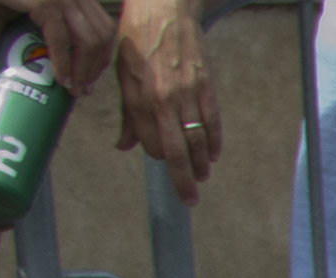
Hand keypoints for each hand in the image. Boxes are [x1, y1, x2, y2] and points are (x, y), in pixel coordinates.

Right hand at [9, 0, 111, 100]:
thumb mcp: (1, 14)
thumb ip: (3, 34)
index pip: (103, 28)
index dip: (101, 57)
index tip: (90, 79)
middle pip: (102, 36)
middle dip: (95, 67)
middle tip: (82, 90)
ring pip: (89, 41)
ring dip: (83, 70)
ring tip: (71, 88)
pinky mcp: (46, 1)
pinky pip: (61, 39)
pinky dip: (63, 63)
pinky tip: (60, 79)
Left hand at [110, 0, 220, 199]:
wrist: (163, 7)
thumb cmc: (136, 35)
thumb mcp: (122, 71)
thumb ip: (127, 112)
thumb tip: (123, 144)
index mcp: (140, 96)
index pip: (150, 142)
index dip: (153, 153)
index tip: (157, 155)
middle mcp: (164, 100)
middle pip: (177, 152)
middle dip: (183, 180)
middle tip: (189, 199)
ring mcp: (188, 95)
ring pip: (197, 141)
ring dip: (200, 164)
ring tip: (201, 178)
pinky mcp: (206, 87)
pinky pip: (212, 123)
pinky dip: (213, 142)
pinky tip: (213, 155)